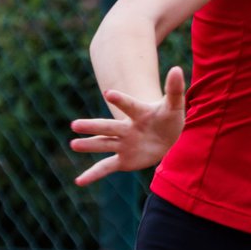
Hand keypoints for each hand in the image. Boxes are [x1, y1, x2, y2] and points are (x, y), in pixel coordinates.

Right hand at [69, 66, 186, 185]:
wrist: (168, 138)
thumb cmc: (169, 118)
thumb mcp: (175, 105)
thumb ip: (174, 89)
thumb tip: (176, 69)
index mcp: (138, 113)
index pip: (129, 106)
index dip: (120, 100)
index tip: (108, 93)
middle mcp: (126, 128)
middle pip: (108, 127)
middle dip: (93, 126)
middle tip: (74, 124)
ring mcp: (123, 144)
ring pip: (103, 144)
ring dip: (89, 145)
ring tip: (73, 144)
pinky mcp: (123, 160)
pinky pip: (105, 167)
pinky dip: (93, 174)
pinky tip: (79, 181)